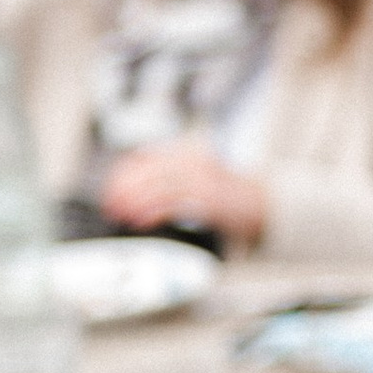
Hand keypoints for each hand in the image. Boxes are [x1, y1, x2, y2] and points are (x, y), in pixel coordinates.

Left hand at [99, 145, 266, 244]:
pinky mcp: (209, 199)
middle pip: (147, 172)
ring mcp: (203, 179)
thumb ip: (167, 175)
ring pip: (158, 187)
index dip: (122, 174)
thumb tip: (129, 187)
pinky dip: (152, 213)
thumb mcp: (194, 175)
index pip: (143, 157)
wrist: (262, 203)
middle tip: (110, 205)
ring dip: (135, 202)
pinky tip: (141, 222)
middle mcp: (193, 160)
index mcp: (186, 151)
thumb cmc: (225, 193)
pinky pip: (173, 204)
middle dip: (123, 190)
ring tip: (121, 215)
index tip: (109, 190)